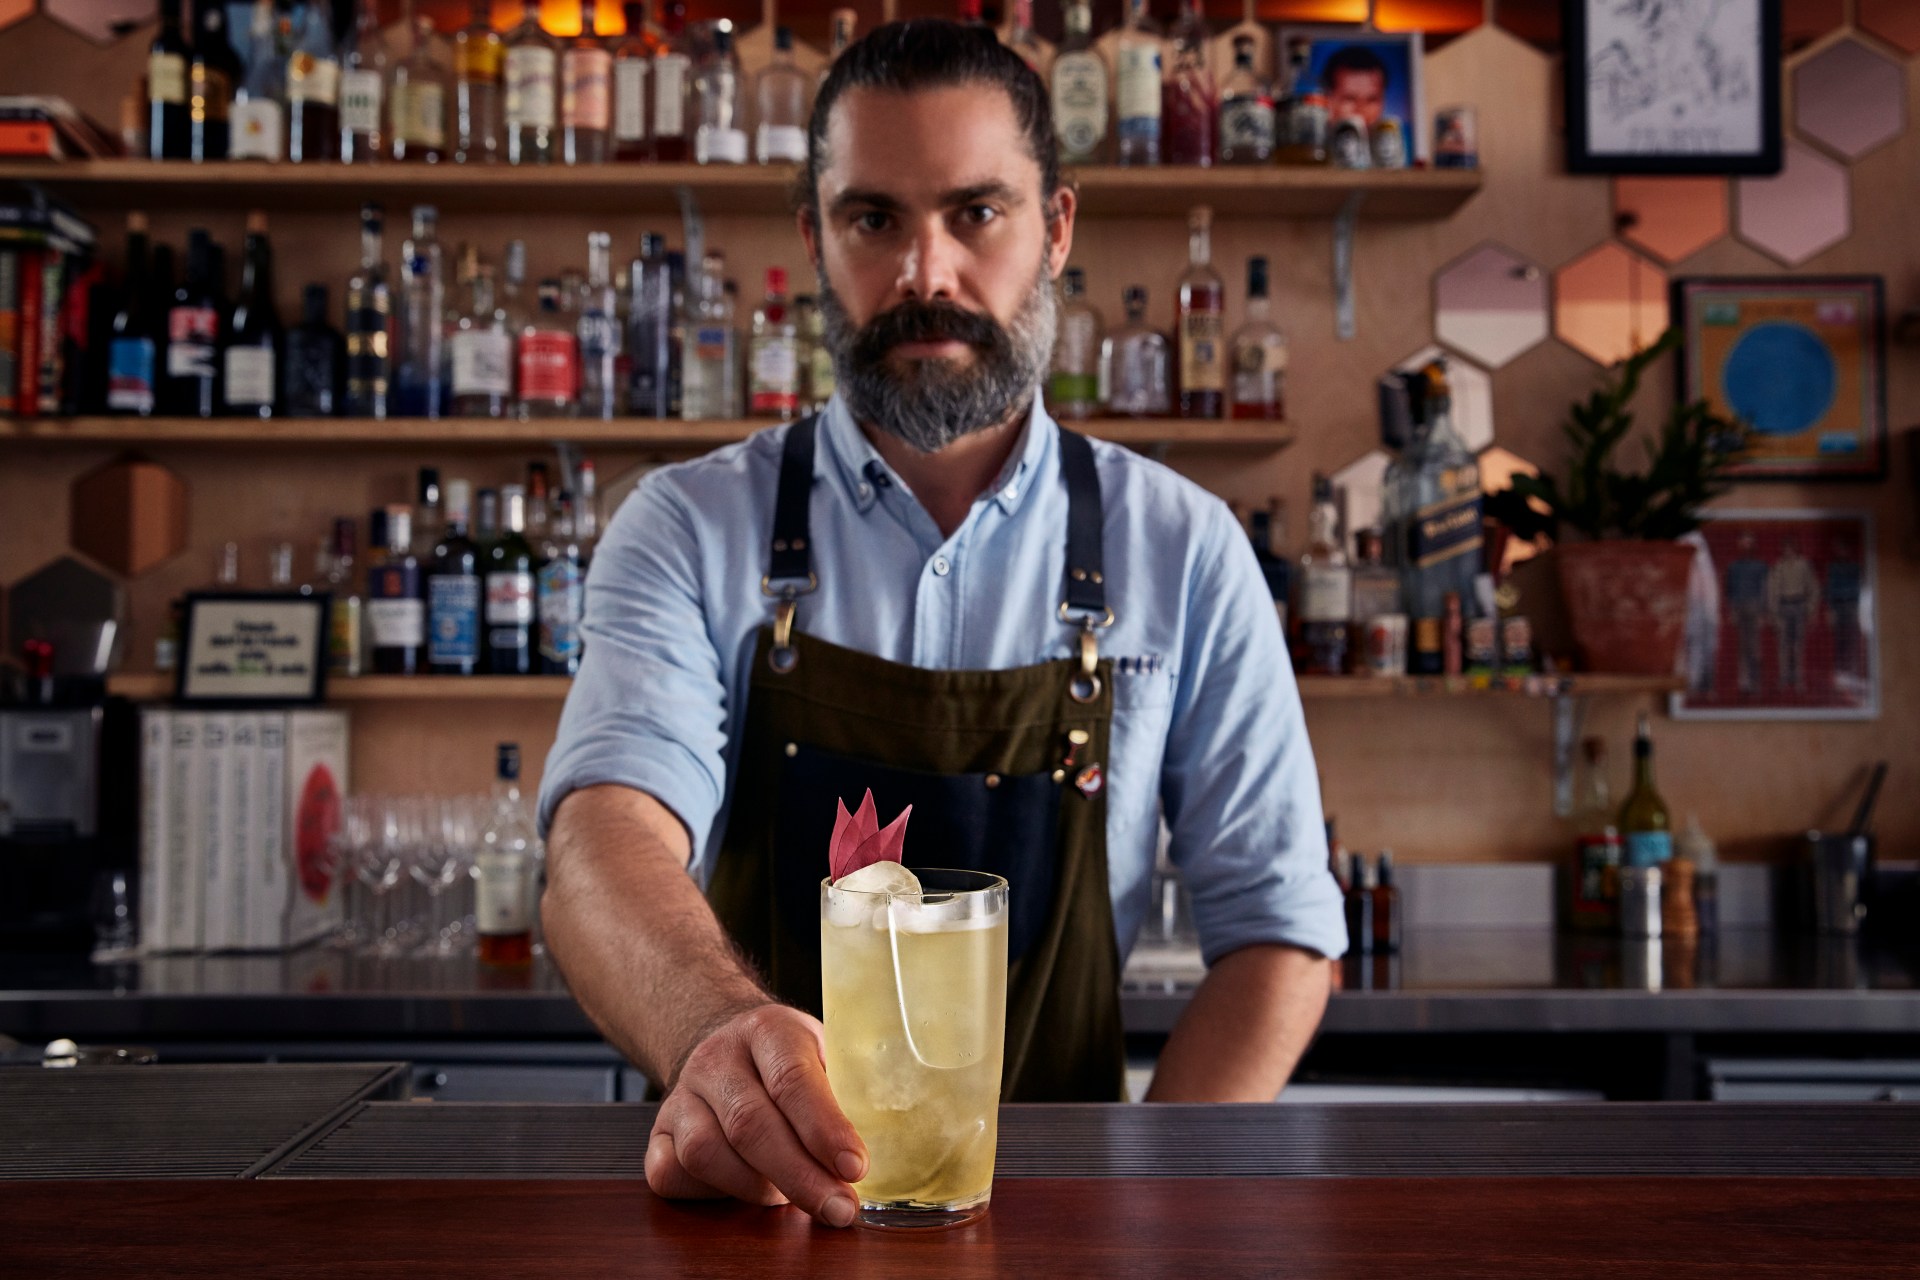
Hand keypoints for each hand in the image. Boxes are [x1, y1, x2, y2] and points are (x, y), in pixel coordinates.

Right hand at [644, 1002, 868, 1227]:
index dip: (824, 1129)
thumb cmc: (789, 1060)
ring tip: (795, 1200)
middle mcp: (717, 1059)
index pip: (792, 1080)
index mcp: (768, 1030)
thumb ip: (847, 1093)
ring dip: (757, 1189)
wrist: (726, 1042)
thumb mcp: (826, 1053)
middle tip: (839, 1209)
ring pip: (707, 1152)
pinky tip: (745, 1193)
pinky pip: (670, 1173)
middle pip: (751, 1124)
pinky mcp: (658, 1131)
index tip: (855, 1168)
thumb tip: (887, 1152)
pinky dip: (710, 1194)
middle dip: (800, 1178)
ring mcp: (681, 1094)